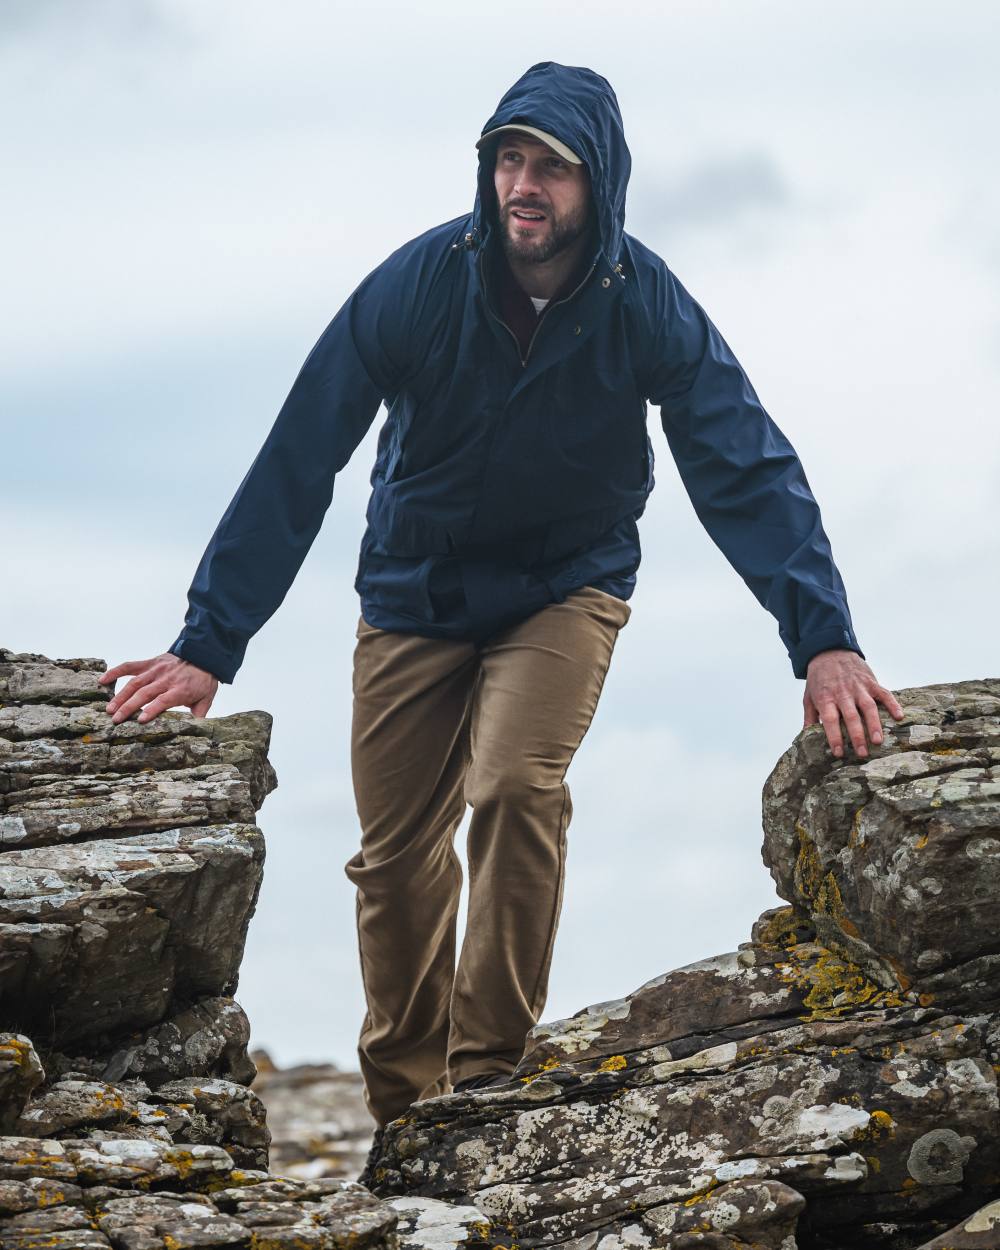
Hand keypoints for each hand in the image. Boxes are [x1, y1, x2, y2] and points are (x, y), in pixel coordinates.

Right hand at [98, 653, 218, 724]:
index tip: (139, 721)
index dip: (151, 710)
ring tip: (109, 709)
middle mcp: (166, 679)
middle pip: (145, 693)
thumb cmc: (203, 680)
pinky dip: (116, 672)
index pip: (163, 700)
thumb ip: (198, 715)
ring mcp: (156, 670)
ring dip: (120, 696)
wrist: (204, 655)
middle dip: (128, 707)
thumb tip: (194, 732)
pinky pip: (131, 666)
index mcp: (180, 689)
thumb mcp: (206, 699)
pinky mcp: (150, 663)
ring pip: (135, 683)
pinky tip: (103, 680)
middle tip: (115, 720)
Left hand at [803, 649, 903, 759]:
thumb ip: (809, 717)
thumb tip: (805, 738)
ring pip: (868, 707)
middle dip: (857, 736)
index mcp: (826, 698)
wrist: (829, 651)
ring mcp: (858, 687)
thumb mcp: (808, 696)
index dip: (834, 737)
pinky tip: (899, 716)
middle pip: (851, 717)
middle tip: (862, 754)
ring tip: (878, 741)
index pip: (830, 720)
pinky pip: (884, 693)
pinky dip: (893, 704)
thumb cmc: (818, 679)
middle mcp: (843, 693)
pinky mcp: (870, 681)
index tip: (839, 752)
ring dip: (874, 725)